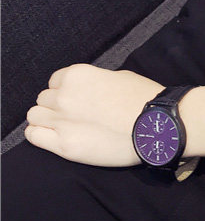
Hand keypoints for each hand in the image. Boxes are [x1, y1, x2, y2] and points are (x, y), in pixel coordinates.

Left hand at [25, 64, 164, 166]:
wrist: (155, 124)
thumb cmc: (142, 98)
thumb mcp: (118, 77)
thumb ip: (94, 82)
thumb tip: (86, 90)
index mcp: (77, 75)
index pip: (55, 81)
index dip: (66, 89)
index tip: (78, 98)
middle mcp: (63, 96)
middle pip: (43, 98)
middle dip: (56, 104)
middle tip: (74, 113)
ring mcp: (62, 121)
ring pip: (34, 116)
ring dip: (46, 119)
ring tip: (64, 125)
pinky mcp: (64, 145)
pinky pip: (34, 136)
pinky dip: (40, 134)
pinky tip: (54, 136)